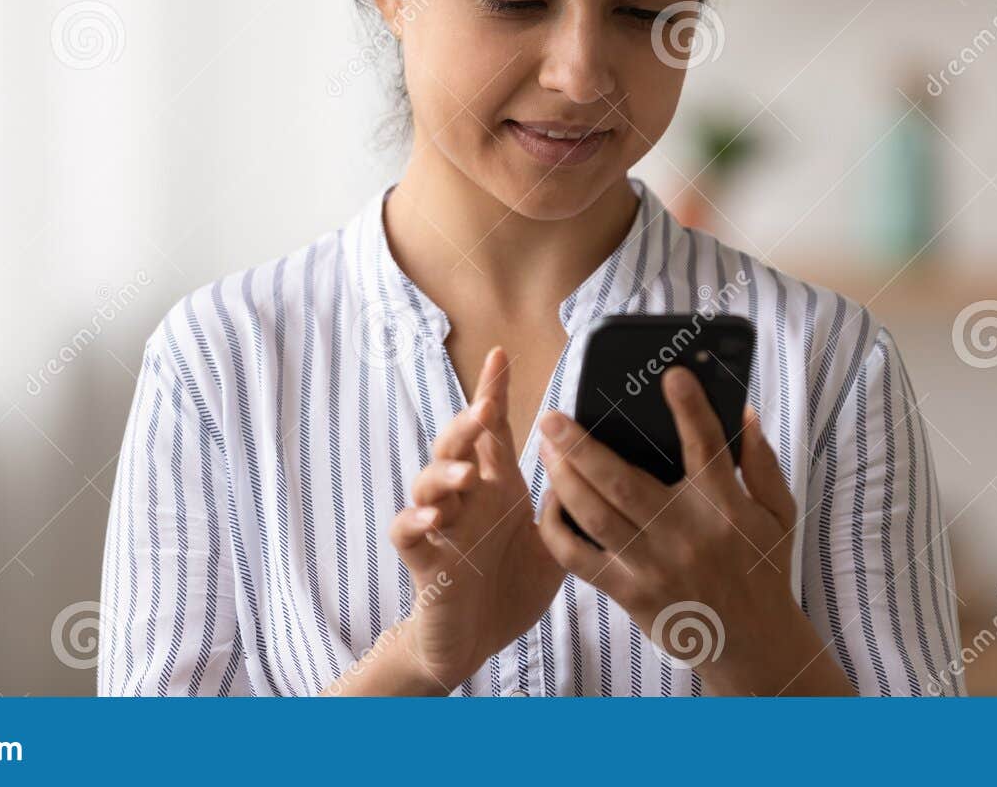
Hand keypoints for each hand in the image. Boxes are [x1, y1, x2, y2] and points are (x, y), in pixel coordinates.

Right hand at [386, 347, 562, 688]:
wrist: (475, 642)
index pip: (491, 430)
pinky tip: (432, 518)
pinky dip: (415, 520)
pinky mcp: (423, 559)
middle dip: (467, 424)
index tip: (501, 355)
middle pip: (455, 446)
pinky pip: (408, 532)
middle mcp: (465, 499)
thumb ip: (566, 508)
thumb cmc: (511, 585)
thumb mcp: (551, 544)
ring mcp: (441, 526)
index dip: (492, 391)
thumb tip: (589, 467)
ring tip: (467, 475)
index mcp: (496, 488)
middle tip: (485, 409)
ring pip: (427, 481)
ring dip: (444, 473)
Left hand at [535, 365, 849, 694]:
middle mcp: (684, 534)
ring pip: (594, 514)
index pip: (706, 447)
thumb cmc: (764, 570)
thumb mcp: (779, 514)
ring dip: (563, 478)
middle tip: (554, 416)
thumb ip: (762, 463)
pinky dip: (557, 530)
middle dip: (582, 445)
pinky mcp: (630, 591)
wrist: (752, 643)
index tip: (672, 376)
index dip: (690, 409)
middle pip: (622, 482)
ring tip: (546, 449)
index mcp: (724, 508)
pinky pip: (580, 558)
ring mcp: (652, 565)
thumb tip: (743, 413)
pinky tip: (549, 502)